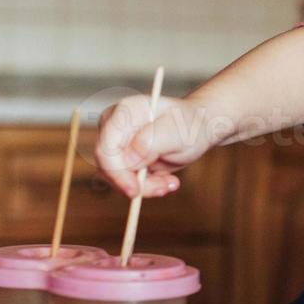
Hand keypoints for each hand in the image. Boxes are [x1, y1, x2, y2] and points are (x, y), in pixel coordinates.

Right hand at [95, 95, 212, 198]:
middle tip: (165, 186)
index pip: (105, 148)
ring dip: (146, 187)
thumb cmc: (189, 125)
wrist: (198, 129)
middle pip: (108, 166)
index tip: (135, 190)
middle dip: (136, 183)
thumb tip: (127, 159)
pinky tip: (168, 181)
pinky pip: (127, 182)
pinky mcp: (124, 160)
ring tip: (171, 182)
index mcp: (124, 112)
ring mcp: (117, 144)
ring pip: (117, 178)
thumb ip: (151, 142)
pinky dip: (148, 186)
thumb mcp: (177, 132)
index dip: (116, 173)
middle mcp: (114, 127)